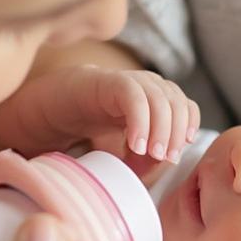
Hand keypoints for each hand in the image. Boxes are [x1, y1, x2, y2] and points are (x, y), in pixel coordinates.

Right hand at [0, 64, 199, 173]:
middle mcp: (146, 85)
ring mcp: (128, 81)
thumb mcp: (123, 150)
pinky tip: (135, 144)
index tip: (176, 154)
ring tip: (150, 154)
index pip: (186, 106)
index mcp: (156, 99)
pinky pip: (134, 95)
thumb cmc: (89, 133)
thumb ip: (146, 158)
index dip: (188, 128)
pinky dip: (140, 120)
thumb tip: (167, 159)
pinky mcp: (108, 81)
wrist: (52, 111)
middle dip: (176, 132)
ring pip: (161, 98)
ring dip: (161, 129)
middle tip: (165, 159)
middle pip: (177, 102)